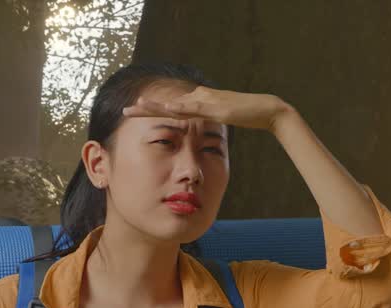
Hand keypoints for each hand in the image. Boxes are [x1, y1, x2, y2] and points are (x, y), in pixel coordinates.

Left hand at [121, 85, 290, 131]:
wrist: (265, 110)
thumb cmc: (245, 115)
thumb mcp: (221, 119)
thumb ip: (208, 120)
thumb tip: (197, 127)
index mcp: (199, 101)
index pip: (171, 108)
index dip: (152, 110)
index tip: (134, 112)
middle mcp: (199, 97)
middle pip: (168, 104)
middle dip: (146, 108)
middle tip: (125, 110)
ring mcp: (207, 100)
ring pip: (176, 104)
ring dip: (156, 106)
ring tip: (137, 106)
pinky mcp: (216, 106)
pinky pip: (194, 108)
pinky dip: (179, 108)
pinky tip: (166, 109)